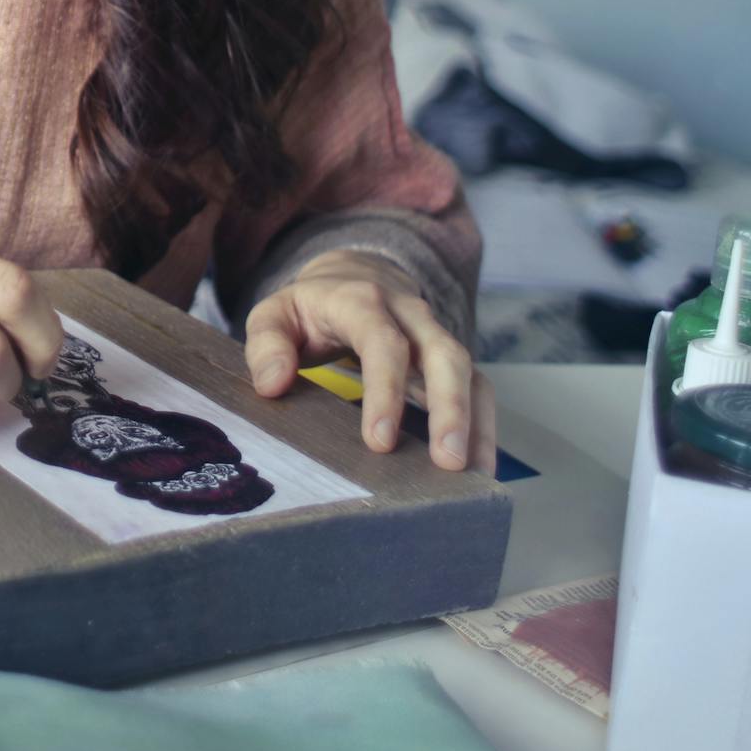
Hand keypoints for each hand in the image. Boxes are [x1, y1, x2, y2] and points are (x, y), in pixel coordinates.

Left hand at [243, 251, 494, 472]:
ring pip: (469, 371)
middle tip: (447, 462)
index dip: (385, 390)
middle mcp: (409, 314)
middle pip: (443, 354)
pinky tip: (480, 467)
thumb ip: (266, 345)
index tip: (380, 442)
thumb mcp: (273, 314)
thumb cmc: (309, 307)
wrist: (353, 274)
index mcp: (362, 300)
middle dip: (450, 408)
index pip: (382, 342)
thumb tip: (273, 385)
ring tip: (474, 476)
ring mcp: (435, 334)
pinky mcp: (449, 358)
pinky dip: (484, 426)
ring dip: (475, 423)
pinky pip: (478, 387)